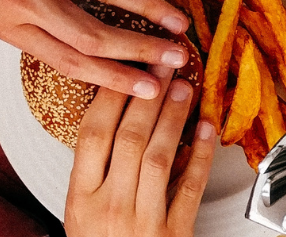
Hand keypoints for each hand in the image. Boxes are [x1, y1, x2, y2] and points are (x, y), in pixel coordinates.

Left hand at [0, 0, 188, 98]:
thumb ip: (23, 18)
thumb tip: (62, 31)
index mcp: (12, 26)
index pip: (71, 61)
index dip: (115, 79)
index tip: (150, 90)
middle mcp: (24, 0)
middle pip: (93, 35)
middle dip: (141, 50)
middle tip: (179, 58)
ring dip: (146, 5)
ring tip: (178, 17)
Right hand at [66, 76, 215, 236]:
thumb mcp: (82, 213)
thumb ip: (95, 173)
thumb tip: (117, 120)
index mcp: (80, 200)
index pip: (92, 135)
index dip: (111, 96)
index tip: (126, 68)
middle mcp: (109, 207)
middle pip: (128, 138)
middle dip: (148, 95)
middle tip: (163, 65)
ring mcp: (142, 220)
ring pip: (159, 156)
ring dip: (173, 117)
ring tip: (184, 88)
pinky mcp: (174, 233)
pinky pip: (190, 186)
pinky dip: (199, 155)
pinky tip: (206, 130)